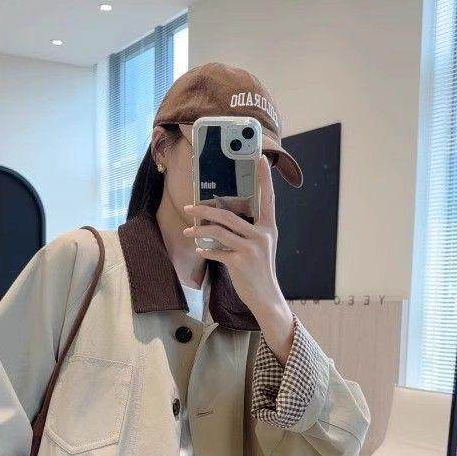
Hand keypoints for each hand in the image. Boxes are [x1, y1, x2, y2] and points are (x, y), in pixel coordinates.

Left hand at [182, 156, 294, 363]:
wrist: (266, 297)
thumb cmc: (260, 272)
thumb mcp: (261, 248)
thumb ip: (248, 232)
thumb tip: (222, 221)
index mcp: (269, 228)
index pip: (268, 199)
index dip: (265, 179)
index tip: (261, 158)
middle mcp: (261, 235)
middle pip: (228, 215)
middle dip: (205, 210)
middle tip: (190, 207)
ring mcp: (251, 249)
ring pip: (219, 230)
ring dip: (199, 229)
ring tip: (188, 230)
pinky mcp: (240, 262)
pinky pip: (216, 251)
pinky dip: (205, 250)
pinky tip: (199, 249)